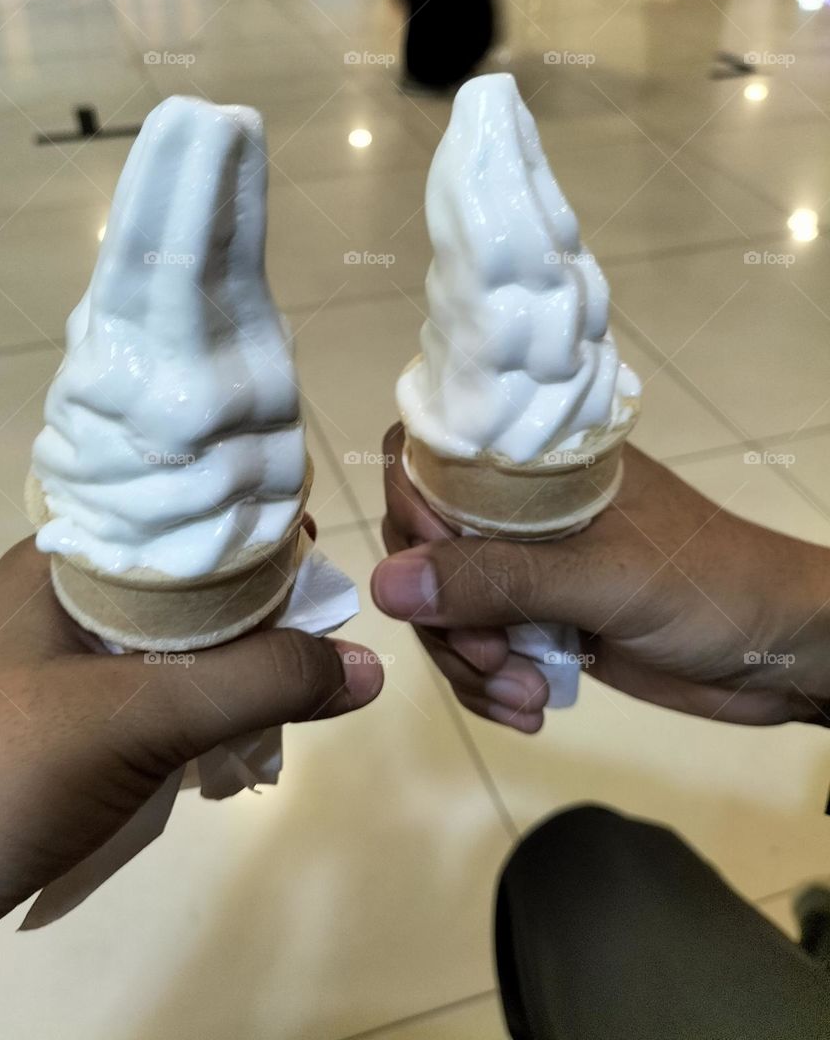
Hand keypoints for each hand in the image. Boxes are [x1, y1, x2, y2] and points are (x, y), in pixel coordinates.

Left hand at [0, 538, 382, 1039]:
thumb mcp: (133, 716)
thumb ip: (255, 684)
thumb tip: (367, 665)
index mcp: (61, 566)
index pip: (176, 521)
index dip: (251, 534)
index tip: (326, 566)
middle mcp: (56, 609)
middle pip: (181, 593)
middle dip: (254, 619)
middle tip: (323, 650)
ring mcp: (50, 681)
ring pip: (166, 660)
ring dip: (226, 682)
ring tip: (290, 707)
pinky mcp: (52, 747)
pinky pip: (143, 718)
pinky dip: (190, 729)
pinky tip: (227, 756)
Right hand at [372, 424, 829, 733]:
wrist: (785, 654)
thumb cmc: (708, 587)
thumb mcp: (600, 578)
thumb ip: (495, 579)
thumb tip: (385, 584)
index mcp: (538, 464)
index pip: (432, 458)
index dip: (413, 512)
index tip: (432, 578)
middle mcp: (524, 509)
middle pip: (426, 546)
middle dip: (445, 613)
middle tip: (492, 656)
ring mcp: (531, 568)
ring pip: (448, 608)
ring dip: (470, 663)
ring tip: (524, 696)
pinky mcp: (543, 622)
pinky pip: (480, 652)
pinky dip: (491, 688)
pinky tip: (531, 711)